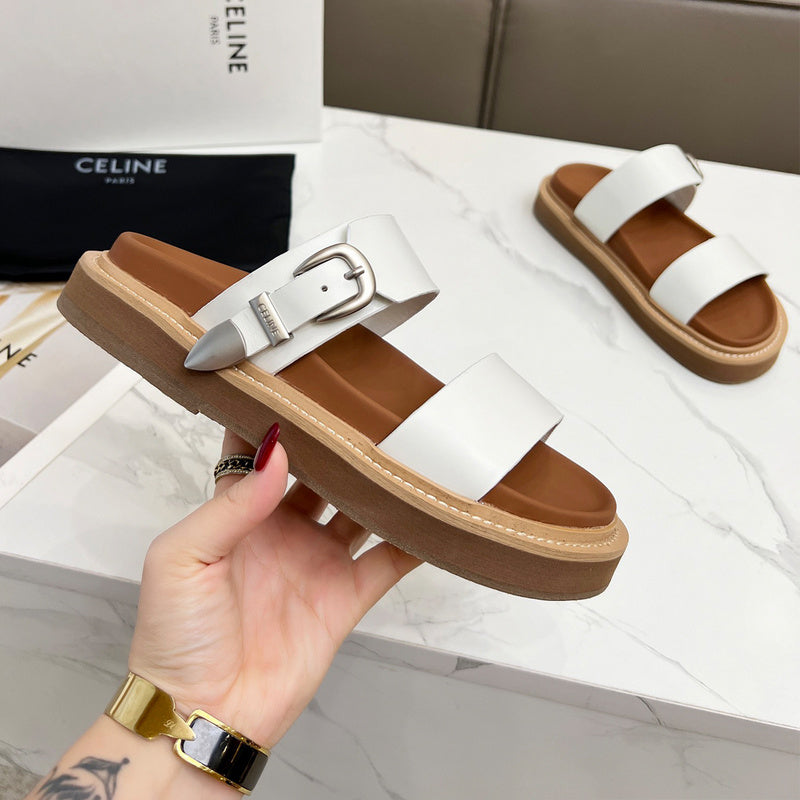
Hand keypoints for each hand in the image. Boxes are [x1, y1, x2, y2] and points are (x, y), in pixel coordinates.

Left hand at [128, 425, 420, 747]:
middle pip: (321, 476)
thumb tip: (273, 451)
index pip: (258, 455)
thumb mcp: (181, 559)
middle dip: (341, 447)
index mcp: (237, 515)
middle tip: (369, 412)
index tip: (300, 387)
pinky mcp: (344, 597)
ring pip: (359, 511)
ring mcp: (316, 562)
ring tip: (409, 453)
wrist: (204, 712)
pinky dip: (412, 542)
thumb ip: (228, 505)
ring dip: (381, 487)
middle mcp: (281, 531)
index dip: (277, 422)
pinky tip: (431, 519)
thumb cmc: (175, 638)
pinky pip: (387, 563)